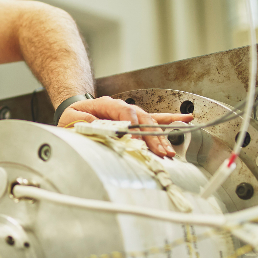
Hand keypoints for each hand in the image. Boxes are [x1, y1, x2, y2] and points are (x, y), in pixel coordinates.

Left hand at [58, 97, 193, 157]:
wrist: (76, 111)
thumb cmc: (73, 116)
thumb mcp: (72, 119)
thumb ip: (86, 123)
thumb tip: (102, 129)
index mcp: (106, 104)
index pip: (125, 112)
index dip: (132, 125)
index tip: (136, 139)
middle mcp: (123, 107)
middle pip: (142, 120)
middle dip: (152, 137)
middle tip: (160, 152)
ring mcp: (132, 114)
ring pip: (150, 123)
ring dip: (161, 138)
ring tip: (169, 152)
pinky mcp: (136, 121)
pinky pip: (155, 120)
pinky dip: (170, 120)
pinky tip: (185, 119)